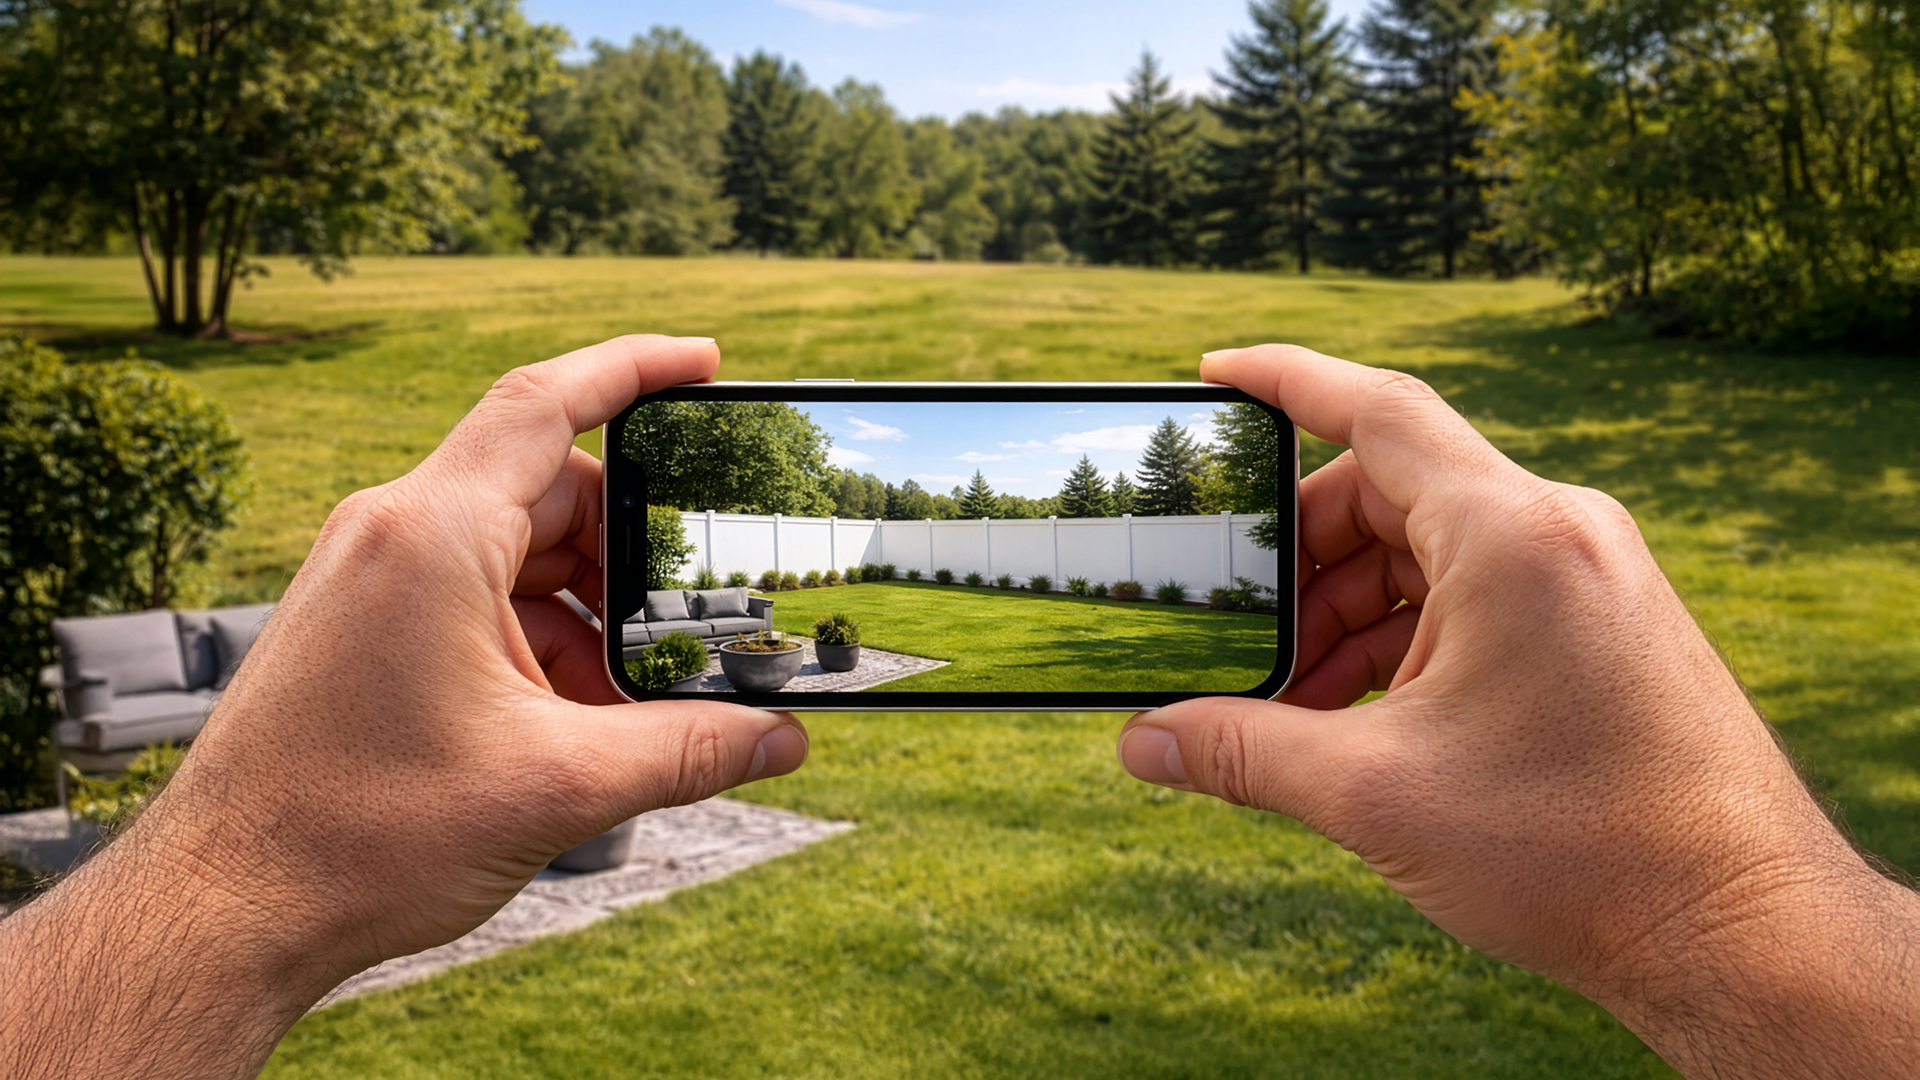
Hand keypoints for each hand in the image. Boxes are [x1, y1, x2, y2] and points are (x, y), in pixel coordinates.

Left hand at [0, 335, 809, 1079]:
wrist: (222, 908)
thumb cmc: (357, 836)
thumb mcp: (556, 785)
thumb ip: (688, 750)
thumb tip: (782, 739)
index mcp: (432, 535)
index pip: (547, 404)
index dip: (635, 368)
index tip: (706, 361)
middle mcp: (393, 536)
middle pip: (548, 491)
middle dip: (631, 552)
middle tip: (695, 612)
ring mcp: (371, 581)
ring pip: (515, 554)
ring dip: (586, 613)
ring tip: (632, 699)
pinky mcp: (363, 628)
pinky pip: (475, 600)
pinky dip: (538, 641)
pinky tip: (574, 720)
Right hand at [1119, 345, 1918, 1078]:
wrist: (1740, 931)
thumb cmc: (1579, 853)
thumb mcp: (1376, 796)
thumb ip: (1242, 753)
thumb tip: (1139, 744)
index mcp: (1512, 536)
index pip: (1377, 411)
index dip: (1283, 380)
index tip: (1214, 372)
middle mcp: (1559, 533)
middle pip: (1391, 492)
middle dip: (1299, 558)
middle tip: (1232, 624)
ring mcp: (1588, 578)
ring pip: (1431, 553)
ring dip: (1349, 613)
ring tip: (1291, 700)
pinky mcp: (1600, 627)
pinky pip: (1477, 597)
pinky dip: (1406, 640)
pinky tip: (1358, 715)